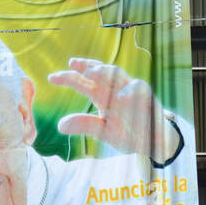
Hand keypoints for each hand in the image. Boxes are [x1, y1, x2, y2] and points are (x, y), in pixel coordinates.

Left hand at [49, 58, 179, 160]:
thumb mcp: (103, 131)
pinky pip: (138, 89)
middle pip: (100, 72)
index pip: (84, 82)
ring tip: (91, 72)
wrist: (154, 140)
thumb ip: (84, 125)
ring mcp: (131, 90)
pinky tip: (121, 95)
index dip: (69, 77)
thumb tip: (60, 125)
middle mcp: (115, 88)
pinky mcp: (147, 96)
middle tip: (72, 64)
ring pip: (118, 75)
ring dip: (105, 72)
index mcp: (102, 95)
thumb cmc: (127, 132)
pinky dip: (130, 90)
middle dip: (86, 66)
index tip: (51, 77)